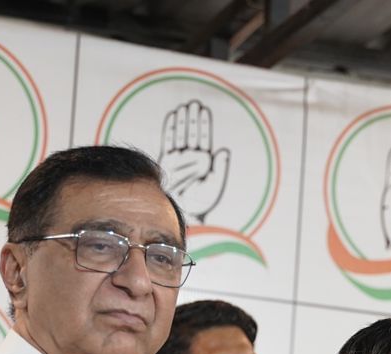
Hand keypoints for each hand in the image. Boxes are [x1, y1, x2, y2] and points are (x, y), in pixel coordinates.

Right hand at [159, 100, 229, 223]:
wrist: (184, 213)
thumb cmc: (201, 201)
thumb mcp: (215, 185)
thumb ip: (220, 168)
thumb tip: (224, 150)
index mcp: (204, 160)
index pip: (203, 138)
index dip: (203, 124)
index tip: (203, 110)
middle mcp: (191, 156)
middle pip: (191, 133)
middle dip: (192, 119)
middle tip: (193, 103)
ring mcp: (178, 158)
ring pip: (180, 135)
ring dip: (182, 121)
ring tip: (183, 107)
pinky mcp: (167, 161)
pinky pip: (168, 142)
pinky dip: (170, 129)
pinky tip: (172, 117)